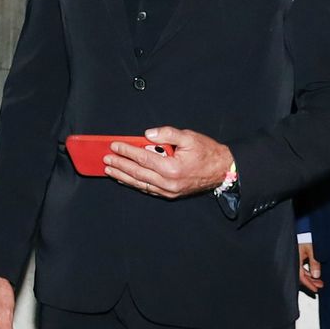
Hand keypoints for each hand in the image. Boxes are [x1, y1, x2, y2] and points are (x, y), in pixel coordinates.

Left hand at [105, 126, 233, 197]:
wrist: (223, 170)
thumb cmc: (207, 153)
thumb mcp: (189, 137)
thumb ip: (168, 134)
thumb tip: (148, 134)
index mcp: (172, 168)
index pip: (143, 158)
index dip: (126, 151)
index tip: (114, 146)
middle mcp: (169, 182)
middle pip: (137, 172)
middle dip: (120, 165)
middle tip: (106, 159)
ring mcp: (169, 191)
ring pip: (140, 184)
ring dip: (123, 177)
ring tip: (110, 170)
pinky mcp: (170, 194)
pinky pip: (148, 189)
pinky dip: (135, 184)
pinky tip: (126, 179)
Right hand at [298, 241, 323, 295]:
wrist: (303, 228)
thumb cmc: (305, 236)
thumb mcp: (312, 250)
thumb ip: (314, 262)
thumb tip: (316, 275)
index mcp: (295, 259)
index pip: (301, 276)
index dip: (308, 283)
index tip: (315, 289)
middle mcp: (294, 260)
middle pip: (301, 276)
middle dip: (311, 282)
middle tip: (320, 285)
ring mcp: (295, 258)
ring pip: (302, 272)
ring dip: (311, 277)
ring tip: (320, 281)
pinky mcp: (298, 256)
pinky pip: (302, 268)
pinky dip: (309, 272)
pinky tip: (314, 273)